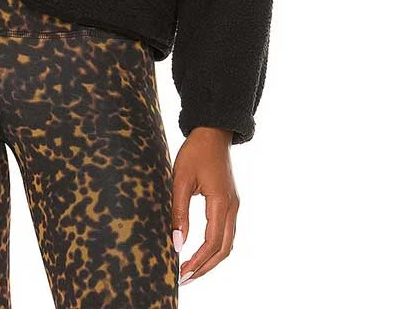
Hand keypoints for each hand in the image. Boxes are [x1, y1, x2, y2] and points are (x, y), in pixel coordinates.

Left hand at [171, 127, 238, 283]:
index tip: (182, 272)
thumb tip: (177, 244)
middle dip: (205, 267)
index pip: (212, 243)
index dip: (198, 261)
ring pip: (227, 243)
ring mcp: (234, 205)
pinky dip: (215, 247)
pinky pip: (226, 232)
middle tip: (186, 278)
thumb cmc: (195, 152)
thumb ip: (179, 212)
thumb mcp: (180, 180)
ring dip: (211, 259)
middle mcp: (232, 207)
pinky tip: (201, 251)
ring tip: (192, 270)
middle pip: (223, 249)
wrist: (212, 133)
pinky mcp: (230, 202)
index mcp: (221, 202)